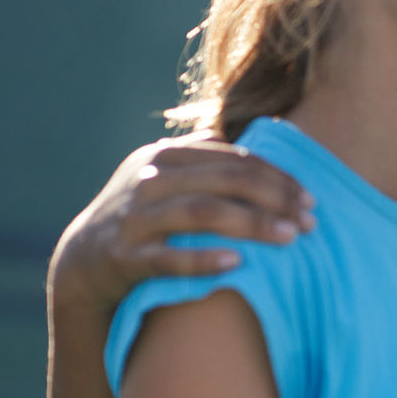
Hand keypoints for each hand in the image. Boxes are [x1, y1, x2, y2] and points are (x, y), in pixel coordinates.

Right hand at [49, 135, 314, 317]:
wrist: (84, 259)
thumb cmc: (143, 214)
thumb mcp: (166, 175)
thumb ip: (203, 153)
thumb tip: (248, 134)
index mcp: (167, 156)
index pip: (236, 160)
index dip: (279, 178)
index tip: (312, 199)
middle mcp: (150, 179)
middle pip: (226, 181)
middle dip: (275, 199)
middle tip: (310, 222)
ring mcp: (134, 216)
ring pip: (202, 213)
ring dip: (252, 224)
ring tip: (291, 238)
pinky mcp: (124, 255)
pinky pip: (168, 257)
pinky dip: (203, 258)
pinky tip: (238, 264)